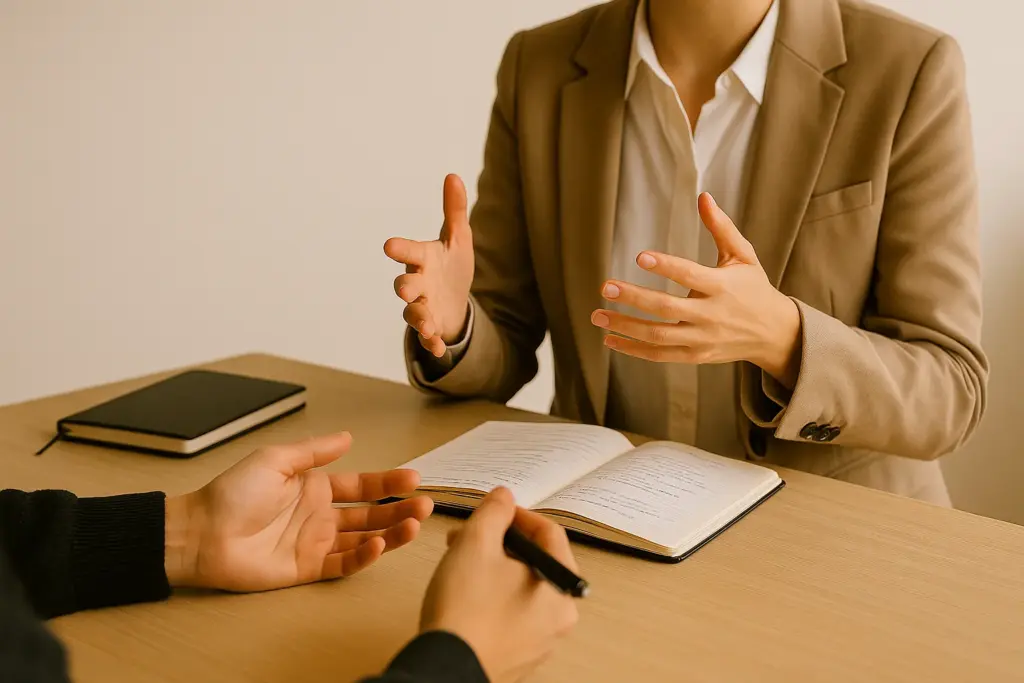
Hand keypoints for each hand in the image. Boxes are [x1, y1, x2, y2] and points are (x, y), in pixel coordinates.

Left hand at [164, 432, 432, 591]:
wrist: (202, 533)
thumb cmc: (233, 492)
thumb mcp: (276, 459)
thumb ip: (314, 452)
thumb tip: (348, 437)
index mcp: (315, 487)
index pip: (362, 486)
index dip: (388, 482)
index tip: (413, 478)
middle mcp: (321, 516)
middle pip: (371, 513)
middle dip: (400, 509)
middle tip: (425, 505)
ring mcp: (316, 543)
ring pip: (364, 538)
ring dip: (391, 532)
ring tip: (414, 525)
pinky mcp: (307, 569)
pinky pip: (343, 563)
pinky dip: (364, 555)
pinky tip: (380, 544)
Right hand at [384, 174, 474, 356]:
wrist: (454, 299)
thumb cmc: (451, 264)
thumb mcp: (458, 238)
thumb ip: (454, 210)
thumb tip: (453, 175)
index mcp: (423, 258)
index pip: (410, 251)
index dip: (400, 248)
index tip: (389, 245)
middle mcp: (417, 282)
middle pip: (404, 285)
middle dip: (405, 288)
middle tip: (405, 290)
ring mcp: (421, 306)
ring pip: (413, 313)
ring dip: (419, 319)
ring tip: (428, 325)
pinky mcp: (430, 325)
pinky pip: (427, 335)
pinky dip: (431, 342)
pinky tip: (439, 348)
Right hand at [420, 488, 578, 682]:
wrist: (445, 668)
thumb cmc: (464, 610)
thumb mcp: (476, 544)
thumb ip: (493, 512)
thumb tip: (503, 497)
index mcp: (561, 587)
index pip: (549, 533)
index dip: (518, 514)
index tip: (494, 509)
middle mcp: (559, 617)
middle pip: (535, 561)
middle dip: (500, 542)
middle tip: (471, 536)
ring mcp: (539, 640)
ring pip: (521, 587)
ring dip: (493, 567)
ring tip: (460, 562)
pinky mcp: (517, 655)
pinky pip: (511, 614)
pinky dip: (492, 597)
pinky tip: (464, 594)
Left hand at [591, 192, 801, 386]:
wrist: (774, 334)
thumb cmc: (754, 288)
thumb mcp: (743, 256)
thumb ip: (722, 227)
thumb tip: (703, 196)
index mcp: (722, 287)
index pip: (690, 275)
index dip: (665, 266)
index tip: (639, 256)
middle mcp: (711, 316)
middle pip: (666, 308)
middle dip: (633, 298)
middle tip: (605, 286)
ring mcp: (702, 339)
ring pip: (657, 335)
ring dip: (625, 325)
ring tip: (597, 314)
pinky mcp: (695, 356)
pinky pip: (659, 355)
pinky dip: (633, 349)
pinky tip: (610, 339)